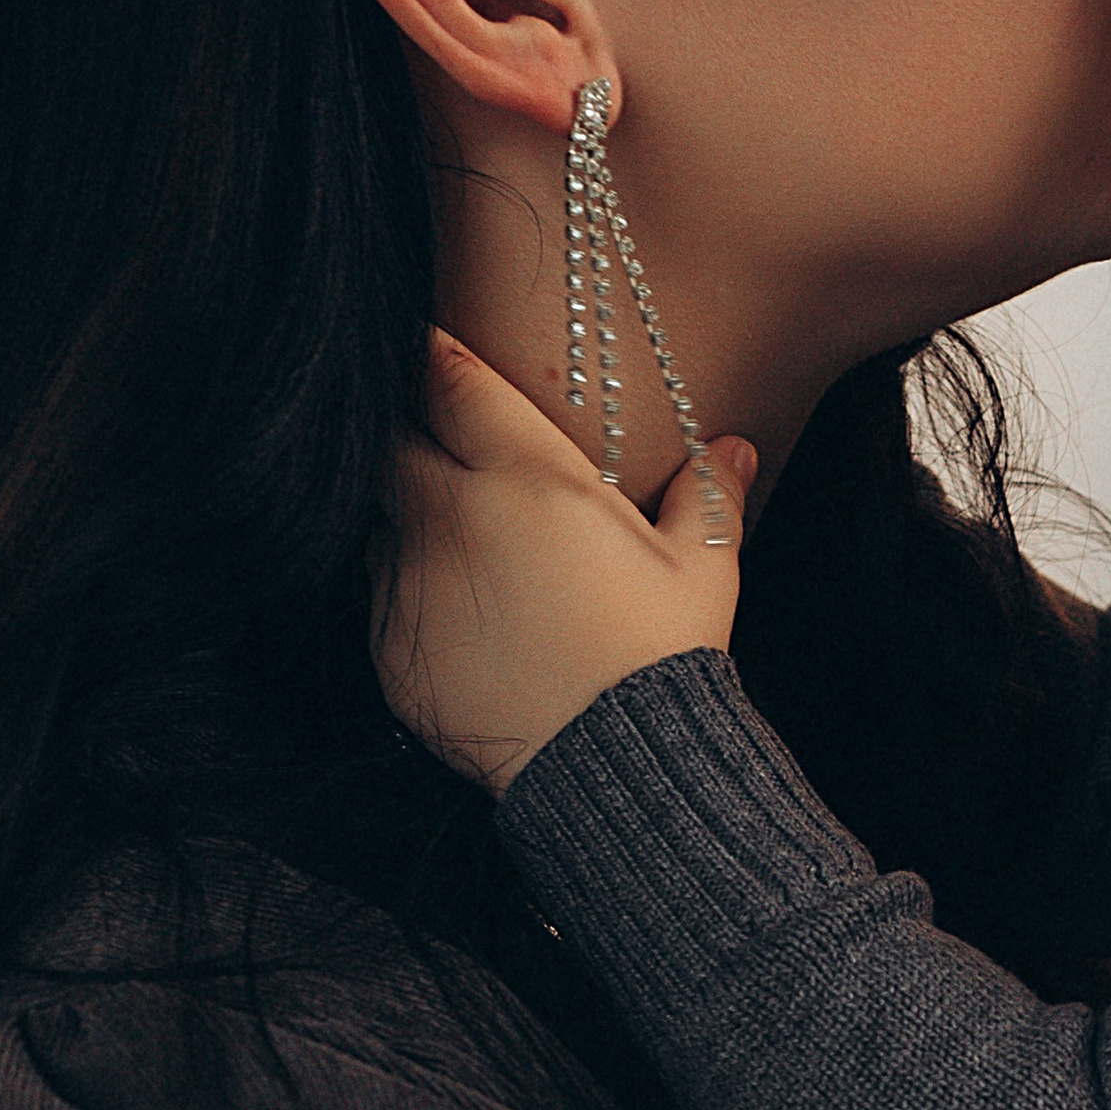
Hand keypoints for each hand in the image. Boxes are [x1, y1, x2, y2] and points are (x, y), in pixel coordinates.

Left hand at [372, 330, 754, 797]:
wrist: (612, 767)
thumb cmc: (662, 657)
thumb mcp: (702, 570)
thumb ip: (706, 497)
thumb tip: (731, 447)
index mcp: (530, 479)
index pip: (452, 384)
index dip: (435, 354)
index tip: (431, 341)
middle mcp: (454, 517)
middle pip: (394, 442)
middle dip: (414, 435)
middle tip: (448, 448)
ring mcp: (412, 583)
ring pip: (382, 518)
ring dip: (409, 515)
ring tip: (460, 541)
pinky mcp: (391, 646)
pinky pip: (379, 592)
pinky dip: (407, 587)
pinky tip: (459, 611)